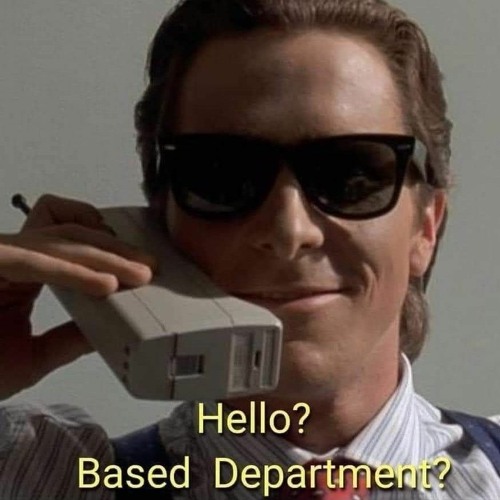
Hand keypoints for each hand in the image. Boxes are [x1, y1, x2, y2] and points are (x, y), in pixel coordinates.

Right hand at [0, 194, 155, 398]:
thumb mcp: (33, 356)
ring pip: (58, 241)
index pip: (72, 246)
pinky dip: (71, 272)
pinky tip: (105, 285)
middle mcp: (12, 256)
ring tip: (138, 274)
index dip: (110, 252)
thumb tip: (106, 329)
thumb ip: (68, 338)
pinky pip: (32, 262)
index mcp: (25, 271)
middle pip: (72, 236)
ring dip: (104, 257)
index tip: (143, 269)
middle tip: (149, 267)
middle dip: (115, 250)